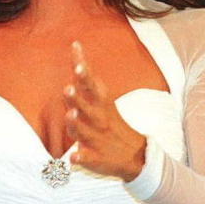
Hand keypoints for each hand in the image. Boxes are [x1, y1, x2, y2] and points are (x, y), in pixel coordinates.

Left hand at [63, 41, 145, 181]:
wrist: (136, 155)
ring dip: (77, 125)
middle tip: (68, 89)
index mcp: (101, 103)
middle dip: (78, 99)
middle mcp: (99, 119)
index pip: (92, 86)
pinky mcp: (96, 158)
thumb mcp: (101, 95)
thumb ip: (85, 74)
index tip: (79, 65)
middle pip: (88, 107)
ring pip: (86, 132)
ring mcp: (98, 138)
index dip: (85, 76)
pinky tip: (74, 157)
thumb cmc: (109, 118)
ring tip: (71, 116)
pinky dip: (81, 158)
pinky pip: (88, 158)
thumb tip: (75, 45)